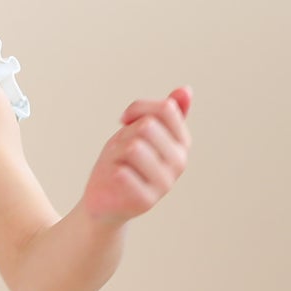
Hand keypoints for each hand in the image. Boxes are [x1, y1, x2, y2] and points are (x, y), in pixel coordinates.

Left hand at [81, 87, 193, 223]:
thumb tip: (186, 90)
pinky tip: (114, 181)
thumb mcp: (138, 131)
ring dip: (115, 153)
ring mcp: (165, 183)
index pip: (166, 109)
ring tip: (117, 165)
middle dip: (124, 135)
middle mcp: (179, 163)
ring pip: (133, 147)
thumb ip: (163, 113)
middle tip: (120, 151)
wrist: (104, 200)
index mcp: (182, 143)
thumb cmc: (122, 162)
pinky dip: (111, 172)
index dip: (137, 110)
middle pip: (147, 127)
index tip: (125, 120)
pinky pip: (123, 173)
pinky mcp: (146, 200)